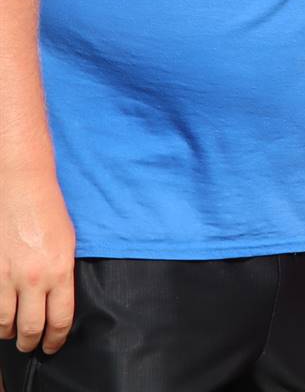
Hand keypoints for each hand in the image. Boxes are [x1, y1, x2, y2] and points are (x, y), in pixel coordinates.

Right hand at [0, 171, 75, 353]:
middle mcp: (33, 277)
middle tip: (30, 345)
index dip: (55, 339)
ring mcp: (6, 275)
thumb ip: (62, 275)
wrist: (21, 187)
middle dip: (30, 342)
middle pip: (31, 327)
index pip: (60, 319)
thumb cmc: (48, 213)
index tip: (53, 346)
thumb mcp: (67, 245)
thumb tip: (57, 303)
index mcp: (59, 271)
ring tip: (11, 332)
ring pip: (3, 321)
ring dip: (7, 332)